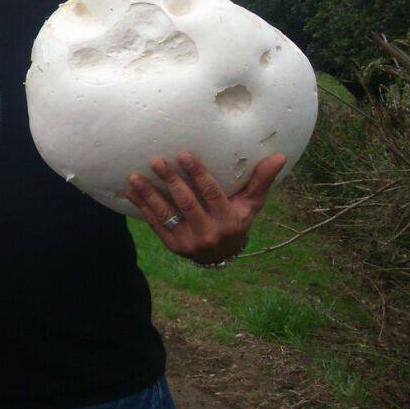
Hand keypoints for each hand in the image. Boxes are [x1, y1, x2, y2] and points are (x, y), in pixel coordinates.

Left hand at [125, 152, 285, 265]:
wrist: (222, 254)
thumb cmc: (237, 219)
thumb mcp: (251, 203)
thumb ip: (261, 180)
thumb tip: (280, 155)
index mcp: (229, 221)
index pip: (211, 193)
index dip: (197, 174)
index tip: (183, 154)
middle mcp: (208, 233)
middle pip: (186, 203)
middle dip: (170, 180)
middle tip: (156, 160)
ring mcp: (188, 241)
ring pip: (165, 214)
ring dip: (148, 194)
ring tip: (134, 176)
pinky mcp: (172, 245)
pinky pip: (155, 224)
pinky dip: (141, 207)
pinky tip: (130, 191)